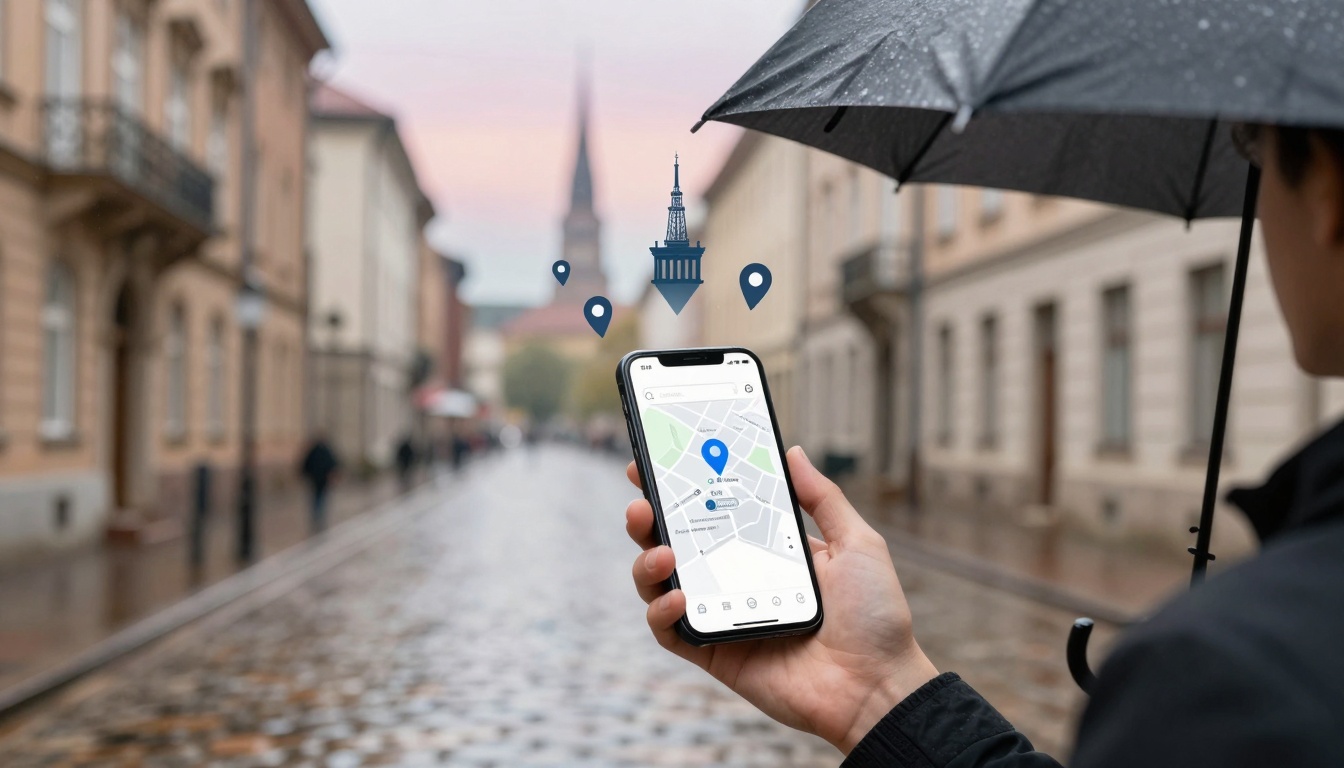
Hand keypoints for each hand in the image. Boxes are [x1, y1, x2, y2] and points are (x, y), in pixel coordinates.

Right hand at [625, 447, 938, 753]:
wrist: (877, 684)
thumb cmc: (875, 616)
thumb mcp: (855, 543)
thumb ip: (822, 498)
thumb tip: (792, 452)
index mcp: (765, 550)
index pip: (712, 511)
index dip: (680, 487)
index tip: (656, 461)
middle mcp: (735, 579)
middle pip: (675, 542)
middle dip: (649, 518)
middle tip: (641, 502)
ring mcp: (721, 616)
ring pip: (660, 584)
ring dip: (647, 562)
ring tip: (661, 551)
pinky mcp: (714, 653)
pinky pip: (669, 632)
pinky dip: (661, 612)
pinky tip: (678, 597)